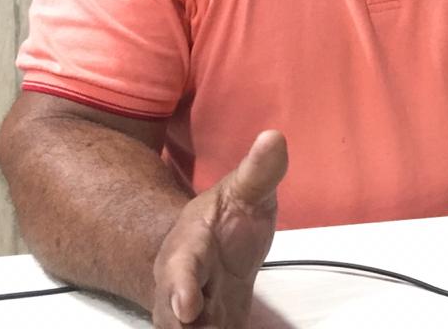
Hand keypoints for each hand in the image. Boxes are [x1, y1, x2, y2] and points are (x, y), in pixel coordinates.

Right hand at [151, 130, 288, 328]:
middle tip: (198, 327)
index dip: (181, 288)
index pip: (181, 269)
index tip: (188, 307)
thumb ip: (258, 171)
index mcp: (188, 250)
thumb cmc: (225, 220)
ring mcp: (192, 319)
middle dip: (182, 326)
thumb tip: (275, 137)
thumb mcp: (244, 191)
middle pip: (173, 317)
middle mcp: (181, 288)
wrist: (211, 250)